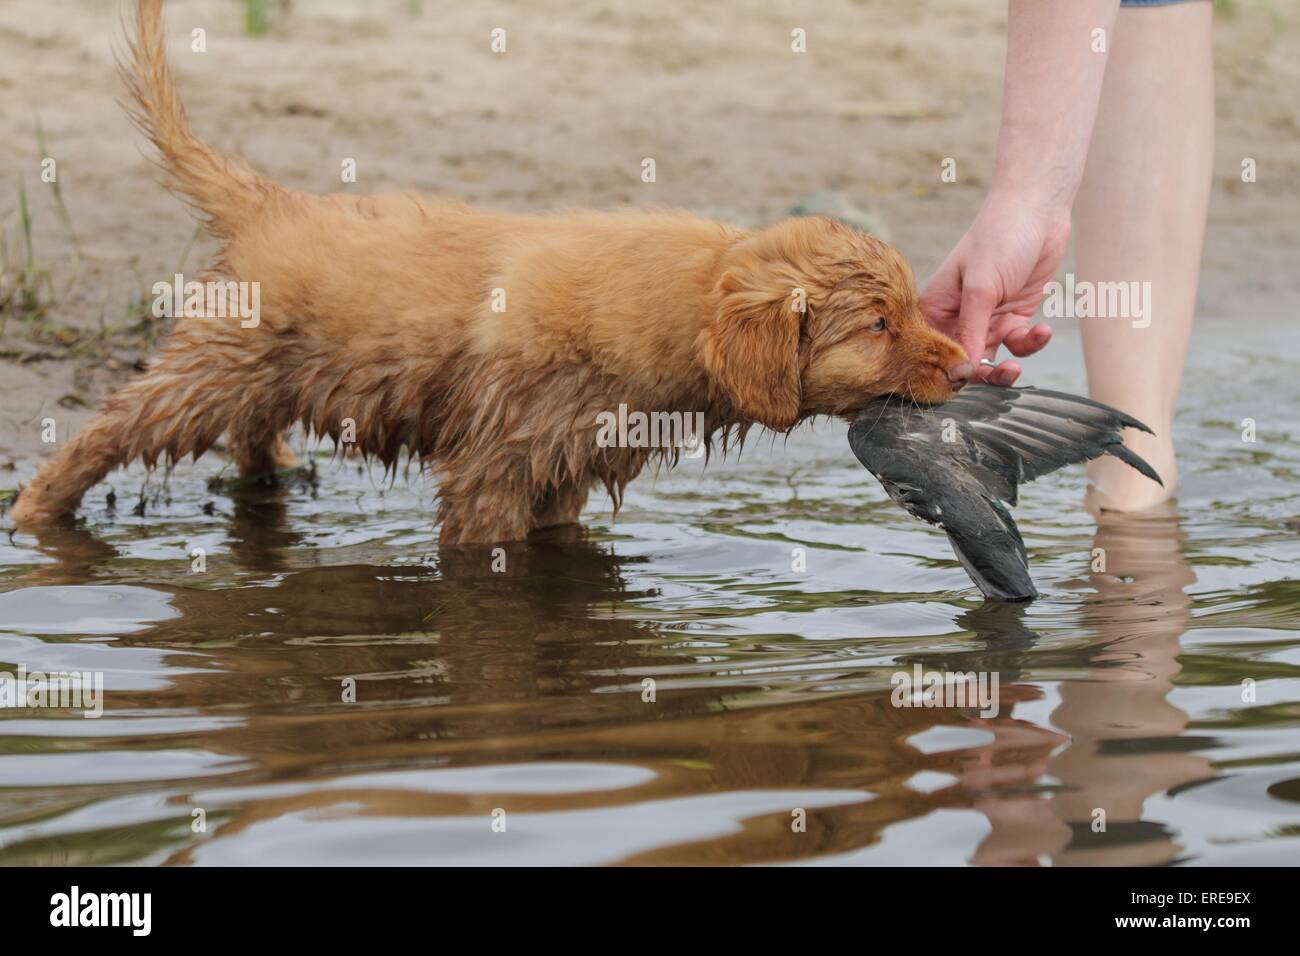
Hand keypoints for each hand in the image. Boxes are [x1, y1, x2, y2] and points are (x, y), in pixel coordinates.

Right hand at [919, 195, 1068, 384]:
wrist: (1038, 210)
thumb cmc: (999, 238)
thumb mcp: (981, 288)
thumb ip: (970, 332)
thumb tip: (962, 371)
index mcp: (934, 309)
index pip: (933, 353)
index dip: (947, 372)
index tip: (966, 382)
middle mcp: (956, 318)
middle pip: (962, 363)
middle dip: (981, 375)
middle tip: (1001, 374)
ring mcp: (985, 320)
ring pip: (991, 361)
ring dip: (1006, 368)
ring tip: (1017, 366)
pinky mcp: (1012, 317)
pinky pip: (1018, 344)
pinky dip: (1030, 343)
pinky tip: (1041, 329)